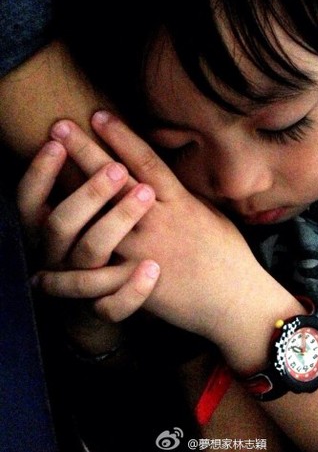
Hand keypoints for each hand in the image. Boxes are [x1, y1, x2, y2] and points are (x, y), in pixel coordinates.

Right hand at [17, 137, 160, 351]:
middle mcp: (57, 258)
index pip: (28, 201)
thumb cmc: (94, 255)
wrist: (99, 313)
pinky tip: (153, 268)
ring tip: (146, 194)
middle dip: (88, 192)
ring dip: (117, 221)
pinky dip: (133, 289)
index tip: (57, 138)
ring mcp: (80, 285)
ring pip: (90, 254)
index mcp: (48, 234)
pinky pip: (113, 306)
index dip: (39, 172)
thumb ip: (80, 196)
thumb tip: (83, 138)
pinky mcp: (103, 311)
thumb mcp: (77, 226)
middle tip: (116, 167)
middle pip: (61, 223)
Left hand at [34, 113, 288, 350]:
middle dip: (86, 151)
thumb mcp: (211, 214)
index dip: (121, 135)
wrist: (236, 300)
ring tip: (43, 197)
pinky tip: (43, 271)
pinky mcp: (136, 283)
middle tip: (60, 126)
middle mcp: (158, 221)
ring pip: (99, 222)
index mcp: (180, 202)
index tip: (98, 115)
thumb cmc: (229, 256)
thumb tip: (164, 178)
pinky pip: (97, 278)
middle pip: (115, 181)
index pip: (146, 161)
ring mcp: (144, 251)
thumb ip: (184, 195)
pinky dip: (69, 276)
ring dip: (69, 203)